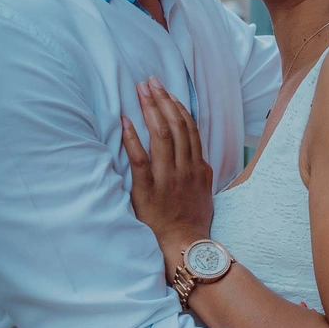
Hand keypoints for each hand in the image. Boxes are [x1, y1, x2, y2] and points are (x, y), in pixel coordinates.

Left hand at [121, 79, 214, 257]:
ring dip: (150, 110)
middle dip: (163, 100)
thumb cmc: (193, 221)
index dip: (178, 107)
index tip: (168, 92)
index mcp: (198, 166)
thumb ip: (200, 172)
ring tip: (140, 91)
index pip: (190, 128)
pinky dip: (132, 138)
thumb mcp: (204, 192)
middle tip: (151, 82)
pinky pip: (140, 159)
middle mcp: (185, 168)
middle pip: (176, 126)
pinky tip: (124, 121)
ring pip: (161, 136)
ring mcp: (167, 178)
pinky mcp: (148, 190)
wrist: (185, 245)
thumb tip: (197, 157)